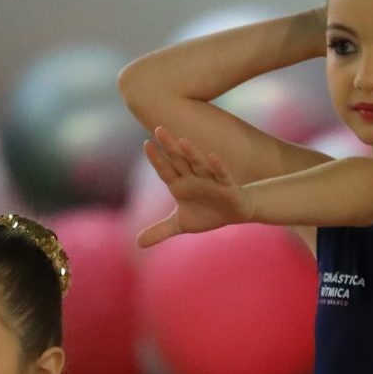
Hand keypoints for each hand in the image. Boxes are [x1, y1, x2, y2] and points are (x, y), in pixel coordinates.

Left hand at [134, 129, 251, 247]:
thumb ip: (160, 231)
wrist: (235, 212)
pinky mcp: (228, 186)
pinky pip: (222, 175)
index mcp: (180, 185)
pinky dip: (217, 167)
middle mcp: (194, 178)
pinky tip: (211, 156)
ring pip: (199, 164)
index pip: (166, 170)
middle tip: (159, 129)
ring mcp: (211, 180)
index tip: (147, 143)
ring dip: (191, 153)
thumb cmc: (207, 213)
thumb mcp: (181, 225)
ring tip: (182, 141)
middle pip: (180, 161)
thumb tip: (137, 244)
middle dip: (170, 147)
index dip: (157, 158)